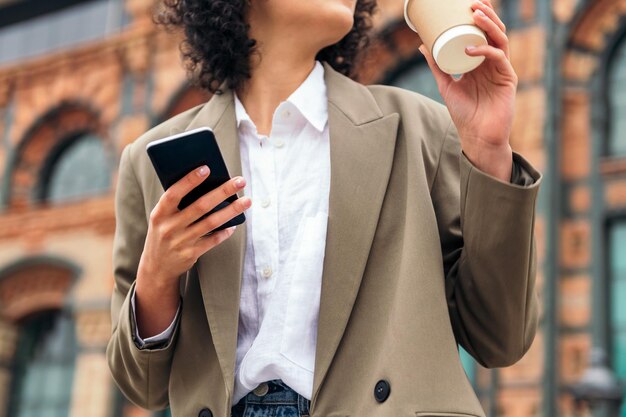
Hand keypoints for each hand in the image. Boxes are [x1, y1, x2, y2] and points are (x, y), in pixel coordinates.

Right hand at [135, 165, 250, 336]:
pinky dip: (225, 231)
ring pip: (212, 222)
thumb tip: (207, 184)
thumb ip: (177, 204)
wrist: (156, 267)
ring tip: (246, 201)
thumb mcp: (162, 218)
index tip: (206, 168)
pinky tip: (234, 224)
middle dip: (223, 192)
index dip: (189, 180)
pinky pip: (213, 240)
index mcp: (159, 213)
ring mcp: (181, 242)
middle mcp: (169, 227)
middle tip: (240, 181)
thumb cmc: (163, 233)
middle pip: (201, 206)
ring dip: (231, 210)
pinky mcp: (191, 254)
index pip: (174, 193)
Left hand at [419, 0, 515, 180]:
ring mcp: (502, 69)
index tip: (468, 4)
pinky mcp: (508, 79)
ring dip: (489, 25)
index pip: (483, 32)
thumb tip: (422, 45)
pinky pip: (500, 58)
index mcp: (481, 61)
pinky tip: (472, 49)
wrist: (478, 136)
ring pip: (501, 39)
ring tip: (475, 15)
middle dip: (486, 15)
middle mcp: (493, 62)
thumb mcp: (446, 85)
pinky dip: (485, 50)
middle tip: (473, 3)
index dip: (479, 16)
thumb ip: (437, 66)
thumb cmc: (464, 113)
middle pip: (495, 31)